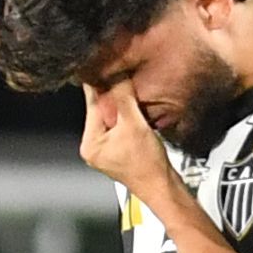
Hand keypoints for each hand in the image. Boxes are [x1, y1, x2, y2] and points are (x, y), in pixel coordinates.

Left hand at [76, 83, 174, 202]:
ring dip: (120, 103)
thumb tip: (116, 76)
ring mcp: (104, 148)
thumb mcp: (134, 125)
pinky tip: (134, 105)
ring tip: (128, 87)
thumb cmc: (147, 165)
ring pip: (110, 116)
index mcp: (89, 143)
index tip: (102, 65)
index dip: (99, 84)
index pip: (92, 105)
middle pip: (100, 110)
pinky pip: (118, 124)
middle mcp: (92, 146)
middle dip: (111, 93)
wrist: (162, 186)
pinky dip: (126, 113)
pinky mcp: (116, 147)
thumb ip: (123, 99)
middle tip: (119, 73)